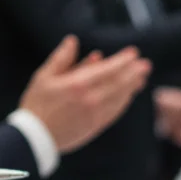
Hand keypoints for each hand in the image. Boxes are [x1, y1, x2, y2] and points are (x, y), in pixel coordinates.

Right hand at [20, 36, 151, 153]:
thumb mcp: (44, 77)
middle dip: (134, 73)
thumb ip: (61, 58)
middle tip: (146, 65)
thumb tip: (73, 41)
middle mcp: (90, 99)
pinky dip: (124, 101)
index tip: (133, 53)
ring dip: (132, 87)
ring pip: (120, 98)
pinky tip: (128, 95)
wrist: (34, 138)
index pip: (108, 69)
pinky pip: (115, 111)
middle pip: (119, 83)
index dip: (123, 60)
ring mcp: (95, 114)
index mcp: (77, 84)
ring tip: (141, 78)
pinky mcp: (96, 126)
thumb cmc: (36, 104)